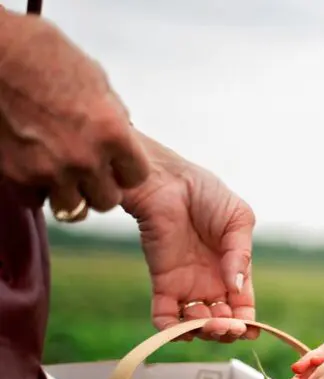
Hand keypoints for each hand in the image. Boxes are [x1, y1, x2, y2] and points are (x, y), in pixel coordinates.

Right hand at [0, 10, 149, 214]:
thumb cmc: (45, 55)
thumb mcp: (96, 82)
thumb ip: (113, 117)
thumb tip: (122, 135)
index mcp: (112, 134)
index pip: (136, 177)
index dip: (127, 170)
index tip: (117, 163)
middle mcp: (85, 159)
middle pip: (107, 200)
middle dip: (100, 186)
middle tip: (89, 169)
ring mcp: (49, 170)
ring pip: (73, 208)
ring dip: (71, 194)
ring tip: (63, 174)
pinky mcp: (17, 174)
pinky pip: (36, 199)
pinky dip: (37, 189)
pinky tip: (35, 167)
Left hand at [121, 134, 256, 342]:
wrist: (168, 182)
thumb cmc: (208, 195)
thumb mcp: (239, 220)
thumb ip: (241, 254)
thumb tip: (237, 288)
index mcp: (235, 271)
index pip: (244, 307)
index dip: (248, 323)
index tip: (249, 329)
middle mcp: (212, 284)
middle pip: (222, 322)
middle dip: (226, 330)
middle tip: (226, 325)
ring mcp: (187, 286)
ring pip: (196, 324)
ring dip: (203, 331)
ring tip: (207, 321)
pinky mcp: (162, 283)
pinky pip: (164, 317)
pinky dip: (170, 331)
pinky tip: (180, 329)